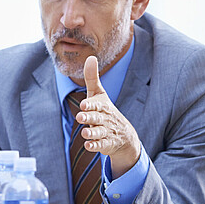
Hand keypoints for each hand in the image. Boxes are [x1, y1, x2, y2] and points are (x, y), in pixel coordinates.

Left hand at [76, 56, 141, 177]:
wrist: (124, 135)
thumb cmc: (106, 111)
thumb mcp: (99, 94)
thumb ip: (92, 78)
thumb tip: (90, 57)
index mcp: (103, 106)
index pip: (97, 105)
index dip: (90, 105)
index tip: (83, 105)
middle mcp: (104, 119)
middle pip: (96, 118)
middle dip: (89, 117)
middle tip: (80, 116)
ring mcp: (106, 132)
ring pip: (98, 132)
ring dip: (92, 132)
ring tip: (85, 132)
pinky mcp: (106, 144)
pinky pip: (101, 145)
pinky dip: (95, 146)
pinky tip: (88, 145)